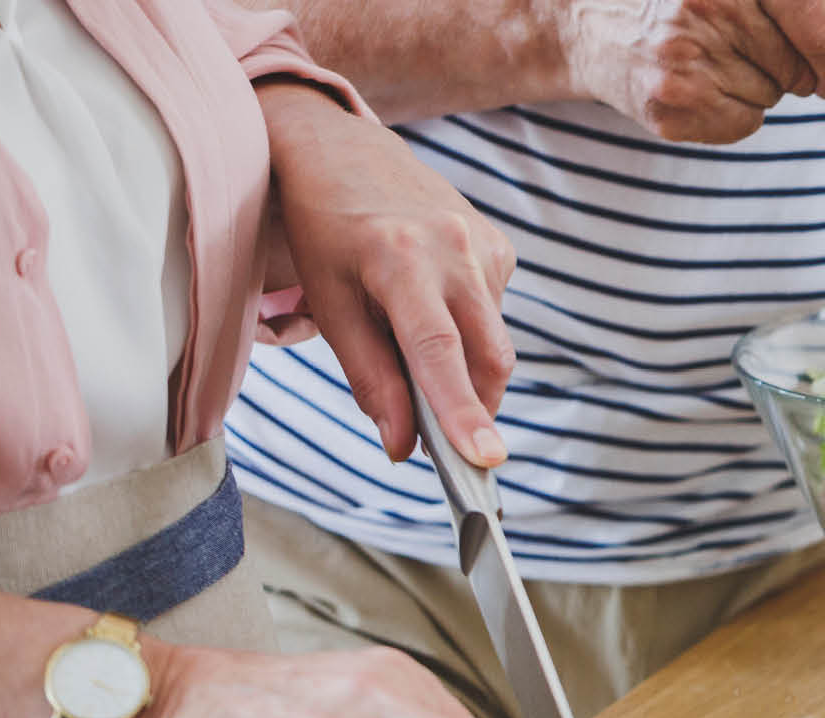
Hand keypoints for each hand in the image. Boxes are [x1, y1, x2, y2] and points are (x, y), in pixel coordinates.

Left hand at [260, 83, 516, 466]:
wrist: (343, 151)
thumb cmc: (323, 229)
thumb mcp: (328, 302)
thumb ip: (370, 377)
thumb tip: (402, 446)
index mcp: (399, 258)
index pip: (437, 351)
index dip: (460, 410)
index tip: (484, 459)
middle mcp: (454, 246)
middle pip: (488, 356)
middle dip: (474, 408)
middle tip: (444, 444)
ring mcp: (485, 243)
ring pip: (494, 342)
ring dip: (462, 368)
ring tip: (406, 336)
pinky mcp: (501, 246)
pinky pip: (494, 315)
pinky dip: (466, 332)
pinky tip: (429, 302)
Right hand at [556, 0, 824, 142]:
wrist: (589, 21)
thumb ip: (801, 2)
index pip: (824, 24)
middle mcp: (710, 5)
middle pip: (801, 67)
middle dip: (791, 65)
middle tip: (742, 42)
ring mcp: (687, 56)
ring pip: (774, 96)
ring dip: (756, 83)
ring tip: (708, 54)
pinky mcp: (673, 105)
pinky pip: (745, 124)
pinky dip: (731, 111)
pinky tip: (695, 81)